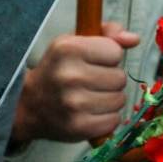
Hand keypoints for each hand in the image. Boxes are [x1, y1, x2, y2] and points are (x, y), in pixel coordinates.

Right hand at [11, 22, 139, 142]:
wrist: (28, 105)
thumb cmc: (56, 70)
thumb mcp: (73, 43)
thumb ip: (107, 34)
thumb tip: (133, 39)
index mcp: (67, 49)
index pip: (115, 52)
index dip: (108, 57)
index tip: (92, 62)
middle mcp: (69, 76)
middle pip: (120, 78)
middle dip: (110, 80)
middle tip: (89, 82)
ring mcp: (74, 104)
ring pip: (120, 100)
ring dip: (109, 99)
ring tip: (89, 98)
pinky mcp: (79, 127)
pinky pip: (114, 120)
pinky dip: (106, 118)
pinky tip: (89, 113)